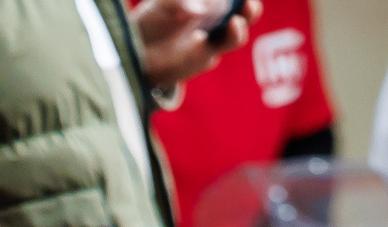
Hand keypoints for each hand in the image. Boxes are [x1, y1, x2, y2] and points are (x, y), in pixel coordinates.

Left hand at [130, 0, 256, 88]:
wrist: (137, 49)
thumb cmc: (153, 19)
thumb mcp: (161, 4)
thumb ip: (178, 2)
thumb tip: (201, 10)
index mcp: (211, 2)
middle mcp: (217, 19)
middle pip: (244, 14)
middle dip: (250, 9)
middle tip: (249, 4)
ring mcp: (212, 40)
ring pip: (234, 37)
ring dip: (238, 31)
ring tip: (235, 23)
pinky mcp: (201, 59)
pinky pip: (208, 53)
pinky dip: (204, 46)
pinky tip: (197, 39)